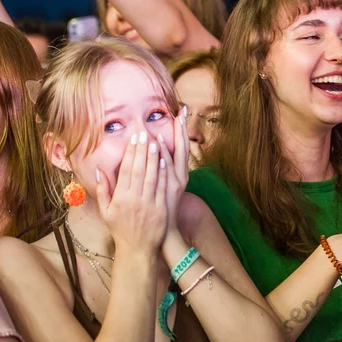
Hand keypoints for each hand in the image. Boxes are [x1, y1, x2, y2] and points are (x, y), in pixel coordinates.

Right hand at [95, 131, 168, 252]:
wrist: (137, 249)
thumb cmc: (120, 229)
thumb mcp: (105, 212)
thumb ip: (102, 190)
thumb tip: (99, 170)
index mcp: (120, 198)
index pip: (126, 171)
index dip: (130, 154)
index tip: (133, 140)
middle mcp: (134, 199)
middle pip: (139, 170)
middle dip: (142, 151)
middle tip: (144, 134)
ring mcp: (149, 204)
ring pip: (151, 176)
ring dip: (153, 158)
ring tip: (155, 141)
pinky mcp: (161, 209)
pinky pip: (162, 187)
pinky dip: (163, 173)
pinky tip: (164, 160)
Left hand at [158, 106, 190, 233]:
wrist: (164, 230)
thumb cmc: (162, 208)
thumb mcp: (166, 187)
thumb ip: (162, 168)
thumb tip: (157, 149)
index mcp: (179, 173)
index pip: (182, 147)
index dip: (182, 130)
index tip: (182, 112)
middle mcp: (180, 176)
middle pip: (184, 148)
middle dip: (183, 129)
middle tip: (184, 111)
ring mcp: (175, 182)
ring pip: (175, 156)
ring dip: (174, 139)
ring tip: (175, 121)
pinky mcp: (169, 189)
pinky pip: (165, 169)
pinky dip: (164, 156)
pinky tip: (161, 143)